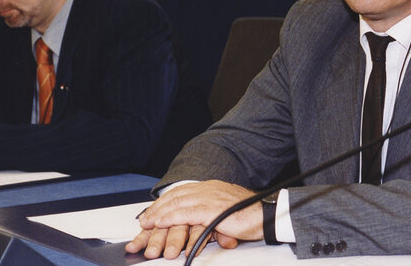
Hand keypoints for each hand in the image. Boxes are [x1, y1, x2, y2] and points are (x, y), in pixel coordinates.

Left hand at [131, 181, 262, 255]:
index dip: (166, 201)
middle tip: (144, 219)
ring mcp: (209, 198)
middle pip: (176, 196)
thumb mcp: (226, 211)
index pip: (182, 191)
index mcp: (212, 187)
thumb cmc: (251, 215)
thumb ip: (212, 213)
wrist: (267, 215)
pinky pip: (184, 214)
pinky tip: (160, 224)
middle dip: (158, 207)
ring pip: (176, 203)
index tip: (154, 211)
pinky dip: (169, 218)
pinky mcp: (211, 210)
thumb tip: (200, 222)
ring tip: (147, 223)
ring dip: (159, 214)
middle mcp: (209, 189)